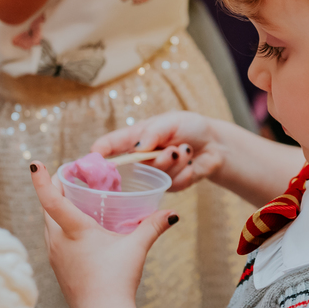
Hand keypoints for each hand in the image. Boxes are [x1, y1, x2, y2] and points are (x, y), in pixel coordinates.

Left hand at [30, 163, 177, 307]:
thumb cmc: (116, 280)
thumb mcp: (136, 248)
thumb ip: (153, 226)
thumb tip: (173, 214)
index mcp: (73, 230)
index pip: (51, 198)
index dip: (42, 179)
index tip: (35, 162)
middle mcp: (57, 240)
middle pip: (47, 208)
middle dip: (55, 189)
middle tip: (70, 177)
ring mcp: (55, 255)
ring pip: (49, 224)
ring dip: (57, 209)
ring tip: (75, 200)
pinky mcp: (58, 268)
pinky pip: (54, 239)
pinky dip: (60, 227)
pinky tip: (78, 231)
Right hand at [93, 111, 224, 192]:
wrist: (215, 144)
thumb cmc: (190, 127)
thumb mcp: (170, 122)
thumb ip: (153, 133)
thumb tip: (138, 146)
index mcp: (135, 138)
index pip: (110, 146)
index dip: (98, 153)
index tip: (93, 158)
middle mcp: (141, 158)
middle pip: (134, 166)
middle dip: (157, 158)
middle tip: (172, 150)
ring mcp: (153, 173)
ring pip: (156, 175)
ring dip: (175, 163)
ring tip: (185, 150)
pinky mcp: (168, 186)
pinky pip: (172, 184)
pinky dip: (185, 172)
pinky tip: (191, 163)